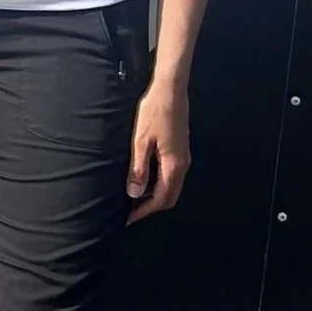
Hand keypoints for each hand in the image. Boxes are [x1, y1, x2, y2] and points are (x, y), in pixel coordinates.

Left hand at [127, 79, 190, 223]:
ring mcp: (183, 157)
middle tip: (130, 212)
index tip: (128, 219)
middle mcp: (183, 164)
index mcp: (174, 165)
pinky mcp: (180, 150)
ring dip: (155, 196)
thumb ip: (139, 169)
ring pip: (172, 186)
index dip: (144, 211)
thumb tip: (135, 194)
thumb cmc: (153, 113)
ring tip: (133, 199)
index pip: (161, 198)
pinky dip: (158, 184)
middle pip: (170, 197)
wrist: (170, 91)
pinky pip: (171, 176)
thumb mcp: (140, 141)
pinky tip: (144, 180)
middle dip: (151, 207)